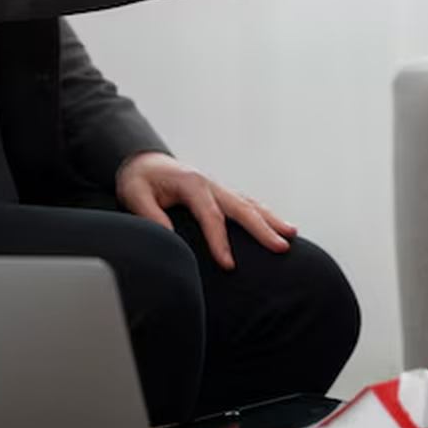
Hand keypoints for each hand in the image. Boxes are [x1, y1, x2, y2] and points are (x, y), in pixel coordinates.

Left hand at [116, 152, 297, 267]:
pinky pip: (247, 203)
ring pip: (250, 204)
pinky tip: (278, 226)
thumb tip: (171, 239)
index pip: (211, 216)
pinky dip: (265, 214)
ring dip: (272, 219)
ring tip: (292, 234)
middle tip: (282, 246)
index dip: (220, 241)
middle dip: (263, 229)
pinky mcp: (221, 193)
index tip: (229, 265)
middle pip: (242, 208)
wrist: (144, 161)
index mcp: (191, 184)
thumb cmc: (139, 180)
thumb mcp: (135, 195)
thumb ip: (152, 216)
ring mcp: (219, 187)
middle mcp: (211, 184)